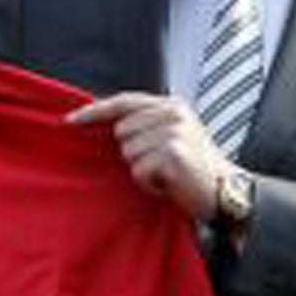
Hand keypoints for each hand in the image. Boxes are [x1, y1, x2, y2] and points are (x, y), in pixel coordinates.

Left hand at [67, 93, 228, 221]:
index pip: (124, 102)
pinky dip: (149, 184)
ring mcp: (174, 132)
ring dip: (142, 171)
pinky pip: (139, 171)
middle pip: (122, 132)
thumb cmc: (194, 170)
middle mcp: (173, 113)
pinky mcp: (173, 153)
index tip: (69, 120)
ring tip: (167, 175)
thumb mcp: (173, 137)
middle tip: (161, 166)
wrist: (226, 193)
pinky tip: (169, 185)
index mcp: (171, 106)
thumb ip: (146, 126)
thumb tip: (108, 127)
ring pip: (128, 153)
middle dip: (134, 154)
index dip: (95, 111)